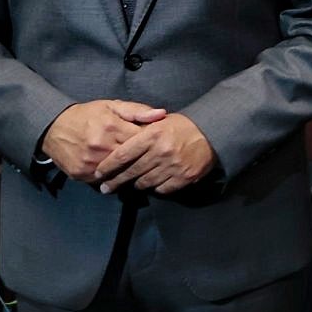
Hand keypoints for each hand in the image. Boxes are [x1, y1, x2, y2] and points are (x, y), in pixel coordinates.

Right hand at [41, 100, 166, 179]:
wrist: (54, 127)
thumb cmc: (88, 115)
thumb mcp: (112, 106)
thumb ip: (138, 111)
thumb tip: (161, 115)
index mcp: (111, 127)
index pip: (142, 140)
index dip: (152, 143)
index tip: (158, 144)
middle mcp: (101, 146)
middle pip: (132, 160)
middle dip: (143, 160)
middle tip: (151, 160)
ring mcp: (90, 162)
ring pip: (119, 173)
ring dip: (129, 172)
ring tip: (138, 169)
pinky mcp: (81, 174)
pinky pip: (103, 181)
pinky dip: (112, 178)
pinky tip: (119, 174)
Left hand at [93, 113, 217, 194]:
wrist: (212, 133)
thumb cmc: (181, 126)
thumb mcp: (159, 121)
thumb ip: (139, 130)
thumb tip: (116, 142)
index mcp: (152, 135)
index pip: (123, 154)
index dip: (108, 166)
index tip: (98, 173)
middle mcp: (161, 152)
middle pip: (131, 172)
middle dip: (115, 182)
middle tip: (105, 188)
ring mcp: (173, 166)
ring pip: (145, 183)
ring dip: (135, 185)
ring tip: (129, 186)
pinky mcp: (184, 178)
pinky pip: (162, 189)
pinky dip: (155, 188)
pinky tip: (152, 185)